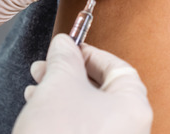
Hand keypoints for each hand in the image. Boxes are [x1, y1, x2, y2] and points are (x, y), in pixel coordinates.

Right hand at [13, 34, 152, 133]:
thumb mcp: (59, 85)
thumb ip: (64, 58)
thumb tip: (64, 43)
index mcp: (134, 108)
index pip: (119, 68)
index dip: (90, 53)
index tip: (67, 48)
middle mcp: (131, 129)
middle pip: (104, 91)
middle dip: (69, 74)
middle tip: (45, 66)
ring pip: (91, 112)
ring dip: (61, 95)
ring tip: (34, 89)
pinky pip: (84, 130)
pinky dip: (64, 117)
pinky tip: (40, 112)